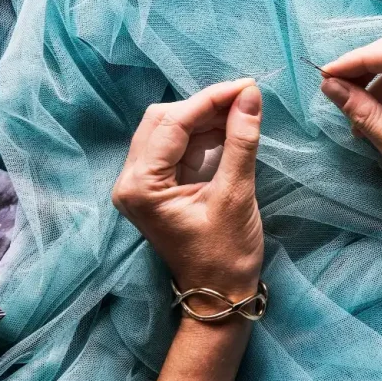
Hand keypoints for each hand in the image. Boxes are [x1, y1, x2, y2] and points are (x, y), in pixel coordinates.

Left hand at [112, 79, 263, 302]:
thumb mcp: (236, 196)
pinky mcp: (156, 185)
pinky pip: (176, 146)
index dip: (210, 99)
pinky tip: (228, 128)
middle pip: (163, 120)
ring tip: (241, 111)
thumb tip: (251, 95)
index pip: (173, 124)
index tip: (246, 85)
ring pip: (169, 129)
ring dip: (204, 117)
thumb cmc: (226, 254)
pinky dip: (202, 134)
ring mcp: (141, 183)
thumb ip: (241, 141)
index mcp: (141, 186)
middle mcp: (131, 180)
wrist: (219, 295)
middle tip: (245, 98)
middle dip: (204, 106)